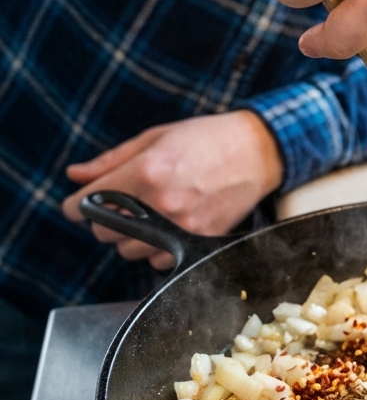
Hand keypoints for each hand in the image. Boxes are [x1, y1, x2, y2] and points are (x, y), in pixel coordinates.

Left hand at [62, 111, 282, 269]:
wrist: (257, 152)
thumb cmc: (207, 139)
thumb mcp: (154, 138)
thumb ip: (111, 160)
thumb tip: (75, 175)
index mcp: (145, 171)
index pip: (87, 204)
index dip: (76, 205)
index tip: (78, 205)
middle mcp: (160, 203)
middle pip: (103, 232)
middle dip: (104, 219)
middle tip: (121, 204)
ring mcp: (180, 226)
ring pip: (128, 250)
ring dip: (130, 236)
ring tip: (150, 213)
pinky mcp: (197, 241)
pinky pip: (157, 261)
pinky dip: (156, 249)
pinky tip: (168, 225)